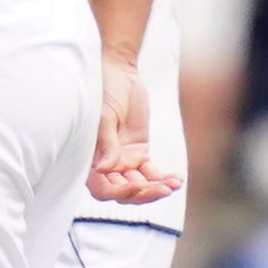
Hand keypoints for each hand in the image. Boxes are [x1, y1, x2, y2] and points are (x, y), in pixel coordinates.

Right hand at [88, 54, 172, 206]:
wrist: (119, 74)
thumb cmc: (103, 92)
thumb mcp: (104, 117)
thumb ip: (106, 144)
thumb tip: (103, 170)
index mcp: (91, 159)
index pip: (102, 189)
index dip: (119, 192)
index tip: (137, 184)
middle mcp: (106, 164)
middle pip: (123, 191)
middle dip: (143, 194)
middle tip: (162, 189)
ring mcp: (124, 160)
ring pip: (140, 185)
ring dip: (156, 188)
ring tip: (173, 185)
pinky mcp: (139, 152)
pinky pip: (151, 172)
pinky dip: (163, 178)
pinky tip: (176, 180)